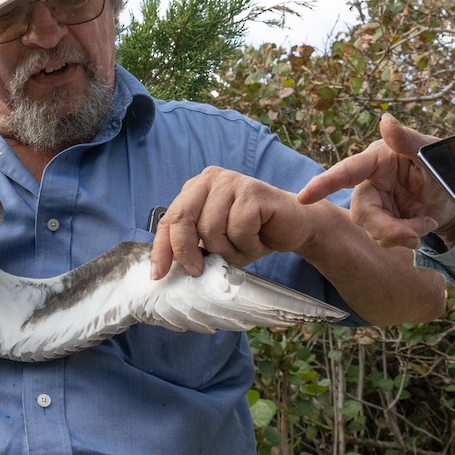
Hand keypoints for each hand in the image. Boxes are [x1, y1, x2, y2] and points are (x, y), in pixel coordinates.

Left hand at [150, 167, 310, 278]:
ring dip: (229, 250)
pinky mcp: (253, 191)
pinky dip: (249, 245)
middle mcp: (211, 179)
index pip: (169, 218)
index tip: (158, 274)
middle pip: (183, 219)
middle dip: (186, 251)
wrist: (296, 225)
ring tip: (245, 246)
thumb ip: (192, 244)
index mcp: (196, 188)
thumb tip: (162, 270)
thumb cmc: (254, 233)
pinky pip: (239, 229)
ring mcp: (232, 182)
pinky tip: (260, 240)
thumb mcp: (216, 240)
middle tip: (197, 271)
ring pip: (212, 229)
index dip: (162, 248)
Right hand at [297, 114, 454, 248]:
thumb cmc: (445, 166)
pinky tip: (420, 228)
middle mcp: (370, 181)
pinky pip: (382, 238)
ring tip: (425, 225)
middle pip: (361, 211)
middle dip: (386, 228)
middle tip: (415, 233)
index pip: (347, 171)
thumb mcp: (431, 153)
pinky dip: (403, 238)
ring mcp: (376, 203)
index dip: (324, 184)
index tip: (303, 197)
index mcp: (377, 159)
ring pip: (371, 229)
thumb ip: (408, 140)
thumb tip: (386, 121)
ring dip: (399, 234)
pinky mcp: (382, 221)